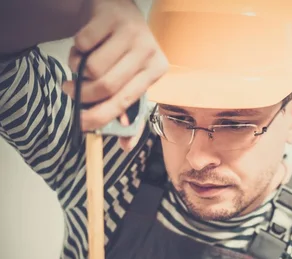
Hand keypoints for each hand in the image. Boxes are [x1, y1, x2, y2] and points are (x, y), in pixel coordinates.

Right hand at [61, 0, 167, 149]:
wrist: (116, 9)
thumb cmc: (123, 52)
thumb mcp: (132, 78)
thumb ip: (128, 110)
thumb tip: (125, 146)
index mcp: (156, 71)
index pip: (125, 102)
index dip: (100, 116)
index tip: (81, 124)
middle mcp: (148, 51)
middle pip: (106, 86)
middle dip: (82, 94)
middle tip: (69, 91)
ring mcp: (131, 33)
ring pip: (92, 67)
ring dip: (77, 69)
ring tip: (81, 63)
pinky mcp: (110, 17)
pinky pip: (82, 43)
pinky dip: (76, 49)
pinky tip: (83, 46)